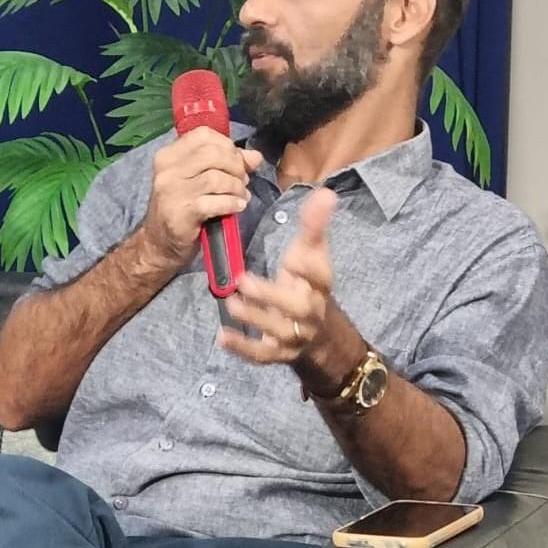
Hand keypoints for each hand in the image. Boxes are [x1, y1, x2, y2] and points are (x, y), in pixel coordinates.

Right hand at [140, 127, 262, 268]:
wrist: (160, 244)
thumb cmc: (182, 208)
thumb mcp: (200, 181)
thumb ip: (227, 164)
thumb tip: (255, 156)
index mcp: (169, 155)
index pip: (204, 135)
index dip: (227, 145)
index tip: (237, 161)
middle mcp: (167, 169)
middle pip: (213, 154)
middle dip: (236, 167)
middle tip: (243, 181)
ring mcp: (172, 191)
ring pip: (216, 178)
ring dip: (236, 187)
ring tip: (241, 196)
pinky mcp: (181, 212)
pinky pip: (215, 201)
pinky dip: (232, 203)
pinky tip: (237, 207)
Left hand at [219, 188, 365, 394]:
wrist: (319, 332)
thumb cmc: (308, 283)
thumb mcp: (311, 253)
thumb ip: (314, 225)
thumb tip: (325, 192)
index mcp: (320, 286)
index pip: (320, 278)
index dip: (309, 270)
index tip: (294, 258)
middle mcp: (311, 312)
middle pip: (298, 309)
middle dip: (272, 296)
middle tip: (244, 281)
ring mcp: (295, 335)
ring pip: (279, 332)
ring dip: (255, 319)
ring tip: (232, 304)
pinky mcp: (278, 353)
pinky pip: (262, 355)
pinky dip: (243, 348)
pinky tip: (222, 336)